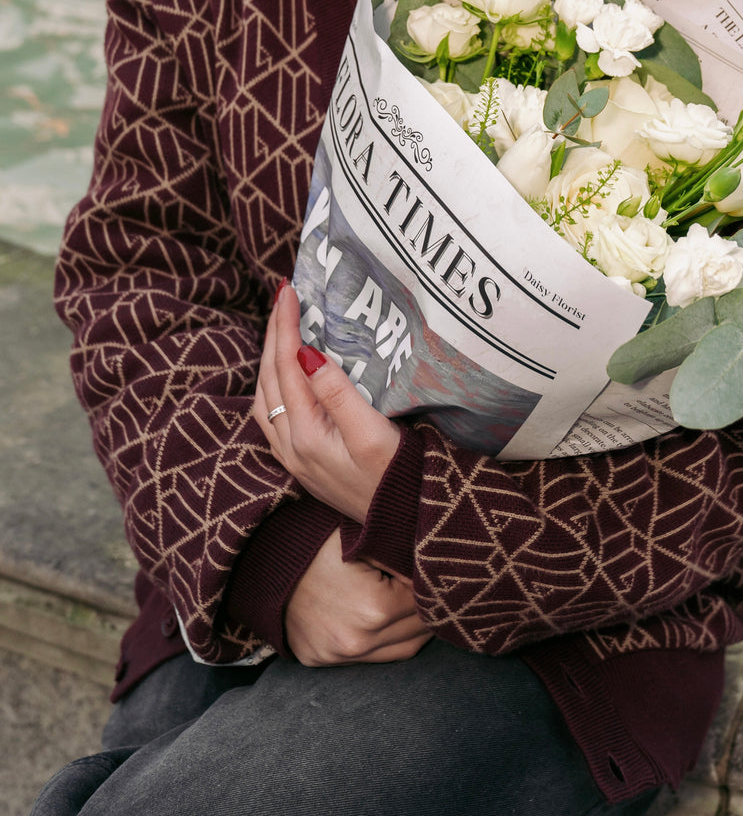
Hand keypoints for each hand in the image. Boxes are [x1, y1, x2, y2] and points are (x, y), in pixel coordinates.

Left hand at [254, 282, 400, 522]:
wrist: (404, 526)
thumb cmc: (397, 478)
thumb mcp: (372, 433)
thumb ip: (338, 393)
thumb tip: (306, 353)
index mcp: (304, 434)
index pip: (286, 366)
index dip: (285, 325)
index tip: (289, 290)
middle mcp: (290, 446)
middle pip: (269, 378)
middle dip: (273, 334)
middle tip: (284, 297)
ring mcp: (293, 457)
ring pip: (265, 396)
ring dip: (269, 358)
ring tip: (283, 327)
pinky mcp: (302, 463)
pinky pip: (273, 412)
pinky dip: (274, 382)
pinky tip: (286, 373)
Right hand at [286, 531, 430, 665]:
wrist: (259, 561)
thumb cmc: (316, 541)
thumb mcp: (364, 539)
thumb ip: (402, 556)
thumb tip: (435, 566)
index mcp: (374, 609)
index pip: (426, 602)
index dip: (433, 582)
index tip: (435, 569)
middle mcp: (358, 641)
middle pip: (419, 631)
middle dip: (430, 607)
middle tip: (436, 586)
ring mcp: (337, 656)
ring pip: (402, 651)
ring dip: (415, 629)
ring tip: (420, 603)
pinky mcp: (322, 661)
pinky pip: (371, 658)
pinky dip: (386, 640)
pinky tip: (391, 618)